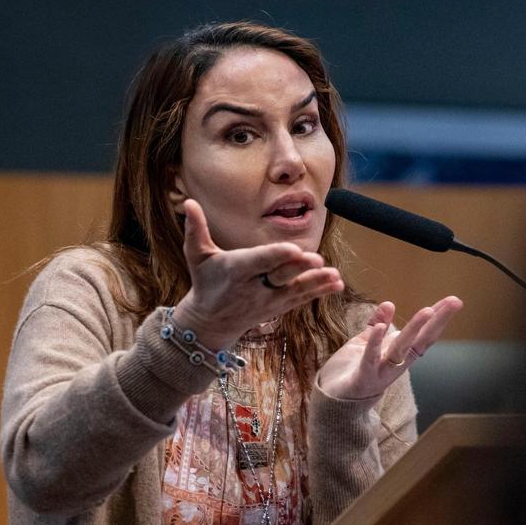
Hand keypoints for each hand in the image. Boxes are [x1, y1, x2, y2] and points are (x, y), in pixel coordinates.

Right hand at [171, 199, 343, 346]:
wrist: (211, 323)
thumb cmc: (205, 282)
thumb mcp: (196, 257)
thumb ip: (195, 230)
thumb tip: (188, 202)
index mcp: (235, 272)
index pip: (258, 262)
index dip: (275, 256)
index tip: (294, 250)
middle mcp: (254, 288)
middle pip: (280, 277)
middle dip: (298, 270)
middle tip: (317, 260)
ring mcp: (268, 301)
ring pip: (295, 291)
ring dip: (316, 283)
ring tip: (335, 276)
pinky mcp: (279, 308)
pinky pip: (301, 299)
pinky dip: (319, 291)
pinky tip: (337, 284)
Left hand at [317, 296, 463, 399]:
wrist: (332, 403)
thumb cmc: (350, 372)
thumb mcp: (364, 343)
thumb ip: (377, 324)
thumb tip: (389, 303)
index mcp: (398, 354)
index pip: (422, 333)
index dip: (438, 317)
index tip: (454, 300)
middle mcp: (396, 363)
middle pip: (421, 339)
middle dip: (437, 320)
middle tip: (455, 302)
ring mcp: (381, 371)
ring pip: (401, 349)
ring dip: (414, 329)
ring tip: (427, 311)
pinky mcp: (363, 378)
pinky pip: (370, 360)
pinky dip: (376, 344)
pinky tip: (382, 328)